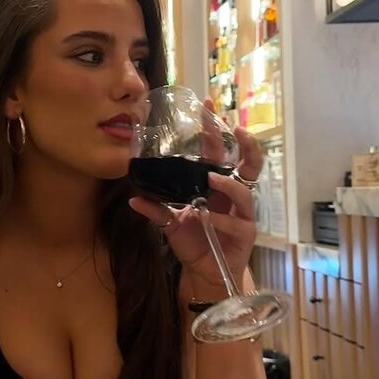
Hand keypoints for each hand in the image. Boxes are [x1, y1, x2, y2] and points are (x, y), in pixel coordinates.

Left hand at [129, 99, 262, 287]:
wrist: (205, 273)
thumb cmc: (194, 242)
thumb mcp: (170, 223)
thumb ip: (156, 209)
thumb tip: (133, 197)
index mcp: (216, 185)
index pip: (218, 151)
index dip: (215, 129)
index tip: (206, 105)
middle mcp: (233, 195)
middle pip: (245, 163)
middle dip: (243, 143)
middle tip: (233, 128)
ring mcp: (242, 213)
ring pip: (244, 190)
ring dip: (228, 183)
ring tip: (212, 178)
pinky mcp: (245, 234)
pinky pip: (236, 223)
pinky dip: (221, 220)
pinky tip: (209, 218)